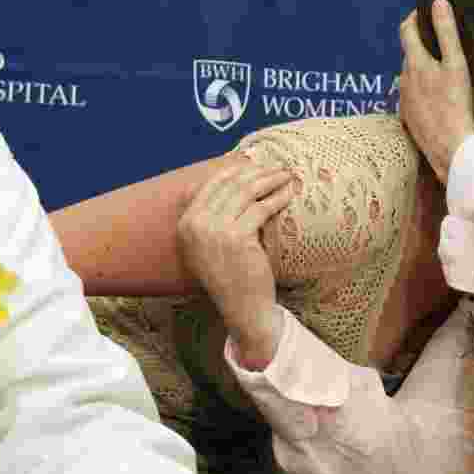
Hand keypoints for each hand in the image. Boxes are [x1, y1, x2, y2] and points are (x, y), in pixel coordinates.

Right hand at [177, 159, 294, 366]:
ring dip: (269, 179)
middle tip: (277, 167)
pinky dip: (277, 198)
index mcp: (185, 223)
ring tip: (286, 176)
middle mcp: (194, 224)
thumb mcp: (211, 244)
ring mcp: (214, 231)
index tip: (256, 164)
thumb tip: (235, 179)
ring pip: (246, 192)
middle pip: (229, 184)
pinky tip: (289, 193)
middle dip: (256, 171)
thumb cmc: (232, 275)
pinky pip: (261, 208)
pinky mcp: (237, 238)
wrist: (242, 308)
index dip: (235, 170)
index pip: (210, 184)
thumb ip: (214, 215)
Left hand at [398, 0, 473, 183]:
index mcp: (414, 63)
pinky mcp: (408, 118)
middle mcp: (403, 79)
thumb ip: (447, 32)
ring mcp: (404, 100)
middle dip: (421, 44)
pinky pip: (413, 96)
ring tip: (442, 70)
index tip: (425, 12)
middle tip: (440, 41)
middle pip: (409, 54)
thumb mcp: (456, 64)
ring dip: (422, 69)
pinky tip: (438, 98)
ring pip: (410, 76)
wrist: (450, 148)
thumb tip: (439, 1)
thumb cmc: (456, 104)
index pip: (406, 30)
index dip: (414, 17)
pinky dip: (422, 90)